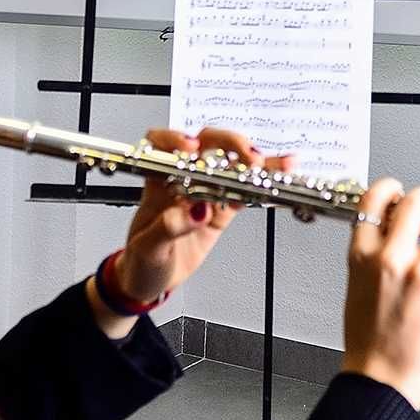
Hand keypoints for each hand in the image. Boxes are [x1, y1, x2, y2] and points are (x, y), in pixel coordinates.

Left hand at [114, 128, 291, 306]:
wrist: (149, 280)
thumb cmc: (140, 260)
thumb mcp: (147, 247)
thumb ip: (169, 228)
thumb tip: (196, 211)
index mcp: (156, 182)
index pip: (161, 145)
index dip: (176, 139)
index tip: (193, 148)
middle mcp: (181, 180)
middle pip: (205, 145)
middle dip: (228, 145)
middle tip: (245, 157)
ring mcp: (204, 192)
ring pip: (230, 164)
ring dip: (253, 160)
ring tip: (273, 163)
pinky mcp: (221, 210)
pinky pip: (243, 191)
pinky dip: (262, 183)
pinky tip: (279, 174)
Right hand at [340, 181, 419, 408]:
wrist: (380, 377)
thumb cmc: (368, 340)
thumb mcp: (358, 286)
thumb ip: (374, 256)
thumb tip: (393, 233)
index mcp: (362, 255)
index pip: (373, 202)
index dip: (390, 188)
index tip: (400, 190)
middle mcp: (391, 258)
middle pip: (415, 203)